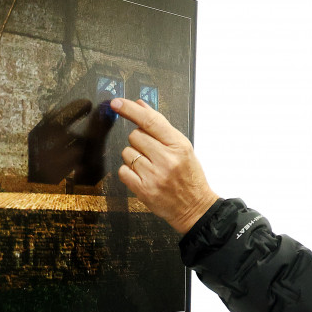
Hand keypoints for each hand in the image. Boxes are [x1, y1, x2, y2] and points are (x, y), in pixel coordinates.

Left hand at [112, 98, 219, 234]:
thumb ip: (161, 127)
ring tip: (150, 167)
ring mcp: (154, 175)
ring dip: (134, 157)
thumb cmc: (190, 177)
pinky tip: (143, 176)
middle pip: (135, 136)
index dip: (131, 109)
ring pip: (127, 152)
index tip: (117, 103)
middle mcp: (167, 159)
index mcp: (179, 146)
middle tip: (152, 153)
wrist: (195, 208)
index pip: (150, 121)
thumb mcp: (183, 148)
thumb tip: (141, 105)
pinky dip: (129, 172)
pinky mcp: (144, 190)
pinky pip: (123, 171)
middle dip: (139, 141)